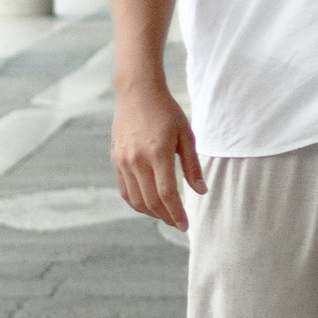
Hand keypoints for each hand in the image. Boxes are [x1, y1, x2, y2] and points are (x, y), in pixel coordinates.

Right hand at [112, 75, 205, 229]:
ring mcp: (124, 161)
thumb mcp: (186, 135)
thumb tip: (201, 191)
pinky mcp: (116, 160)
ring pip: (135, 199)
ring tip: (165, 215)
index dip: (176, 213)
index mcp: (158, 153)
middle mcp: (138, 160)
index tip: (185, 225)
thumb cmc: (166, 112)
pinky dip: (137, 202)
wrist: (137, 93)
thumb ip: (192, 165)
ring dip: (151, 213)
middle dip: (166, 217)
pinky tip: (149, 203)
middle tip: (177, 224)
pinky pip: (125, 190)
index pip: (167, 194)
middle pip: (151, 201)